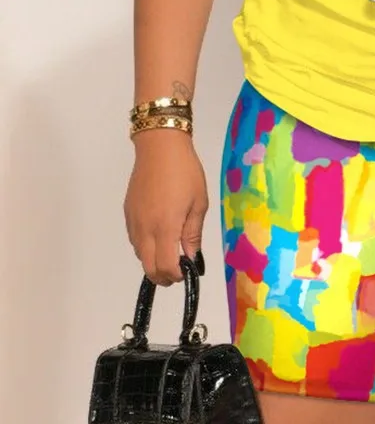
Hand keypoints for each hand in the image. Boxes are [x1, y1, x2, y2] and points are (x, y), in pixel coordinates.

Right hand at [124, 130, 208, 285]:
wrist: (159, 147)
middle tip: (179, 269)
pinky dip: (146, 247)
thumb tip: (192, 257)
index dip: (176, 276)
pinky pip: (135, 240)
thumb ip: (193, 233)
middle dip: (163, 276)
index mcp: (165, 228)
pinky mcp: (128, 213)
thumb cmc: (185, 172)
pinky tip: (159, 235)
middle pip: (148, 267)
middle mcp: (144, 229)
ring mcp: (133, 222)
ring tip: (171, 251)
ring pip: (139, 255)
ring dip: (153, 261)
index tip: (187, 271)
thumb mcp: (198, 202)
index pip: (165, 267)